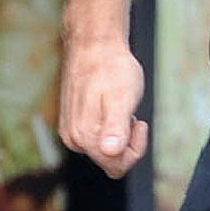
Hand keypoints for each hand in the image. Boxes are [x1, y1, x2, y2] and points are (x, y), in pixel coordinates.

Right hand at [60, 35, 148, 178]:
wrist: (94, 45)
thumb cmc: (112, 68)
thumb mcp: (123, 97)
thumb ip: (116, 127)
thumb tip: (110, 151)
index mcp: (86, 136)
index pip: (117, 166)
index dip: (135, 148)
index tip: (139, 122)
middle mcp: (73, 138)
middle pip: (110, 161)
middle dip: (127, 142)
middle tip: (131, 113)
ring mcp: (70, 132)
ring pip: (104, 150)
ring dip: (118, 133)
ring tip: (119, 105)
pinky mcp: (71, 124)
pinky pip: (96, 138)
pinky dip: (109, 126)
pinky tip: (110, 105)